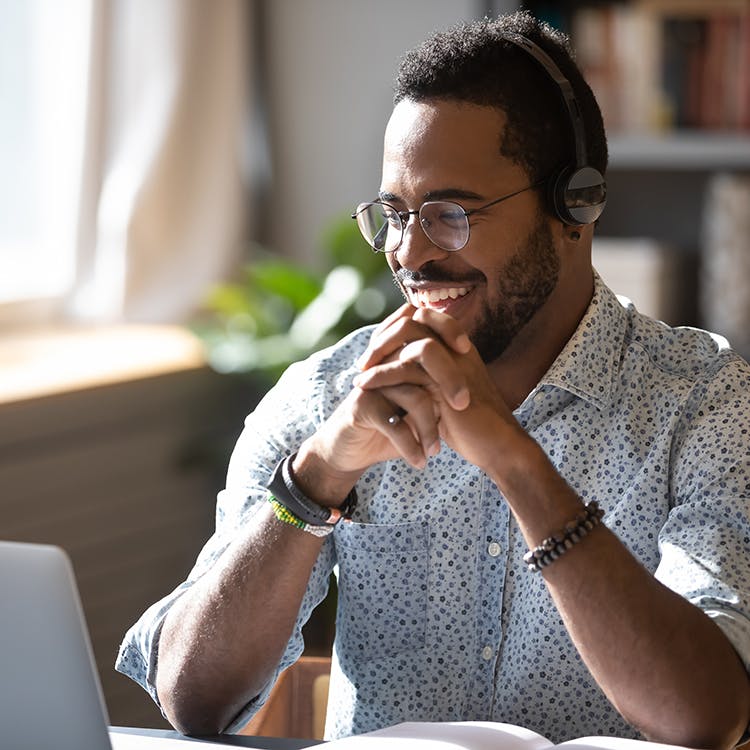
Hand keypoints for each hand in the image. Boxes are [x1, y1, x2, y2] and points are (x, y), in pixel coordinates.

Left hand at [354, 305, 529, 474]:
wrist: (497, 447)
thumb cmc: (471, 425)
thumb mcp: (445, 394)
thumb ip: (428, 377)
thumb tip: (399, 369)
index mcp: (459, 347)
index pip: (424, 316)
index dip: (396, 327)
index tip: (377, 349)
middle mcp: (457, 348)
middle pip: (414, 319)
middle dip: (383, 336)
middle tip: (364, 360)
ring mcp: (454, 362)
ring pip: (409, 337)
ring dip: (378, 351)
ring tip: (360, 373)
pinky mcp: (446, 383)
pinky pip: (407, 367)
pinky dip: (381, 374)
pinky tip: (364, 385)